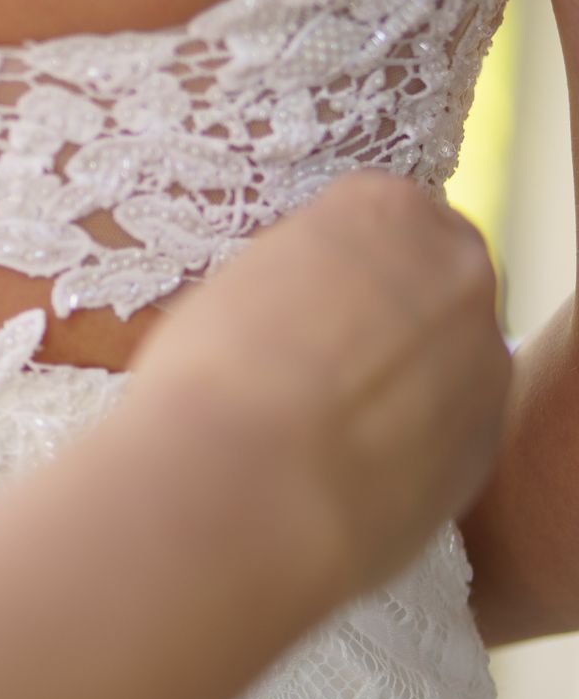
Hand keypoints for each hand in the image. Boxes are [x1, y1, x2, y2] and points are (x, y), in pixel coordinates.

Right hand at [129, 171, 510, 599]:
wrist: (241, 489)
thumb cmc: (212, 376)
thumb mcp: (233, 289)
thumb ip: (296, 281)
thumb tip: (299, 311)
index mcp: (383, 210)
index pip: (375, 213)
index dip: (330, 262)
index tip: (295, 299)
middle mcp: (455, 270)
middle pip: (429, 279)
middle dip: (384, 314)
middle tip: (312, 364)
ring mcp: (483, 359)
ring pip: (447, 358)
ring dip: (403, 382)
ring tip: (321, 429)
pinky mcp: (485, 443)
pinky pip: (449, 429)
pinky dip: (410, 444)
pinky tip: (343, 469)